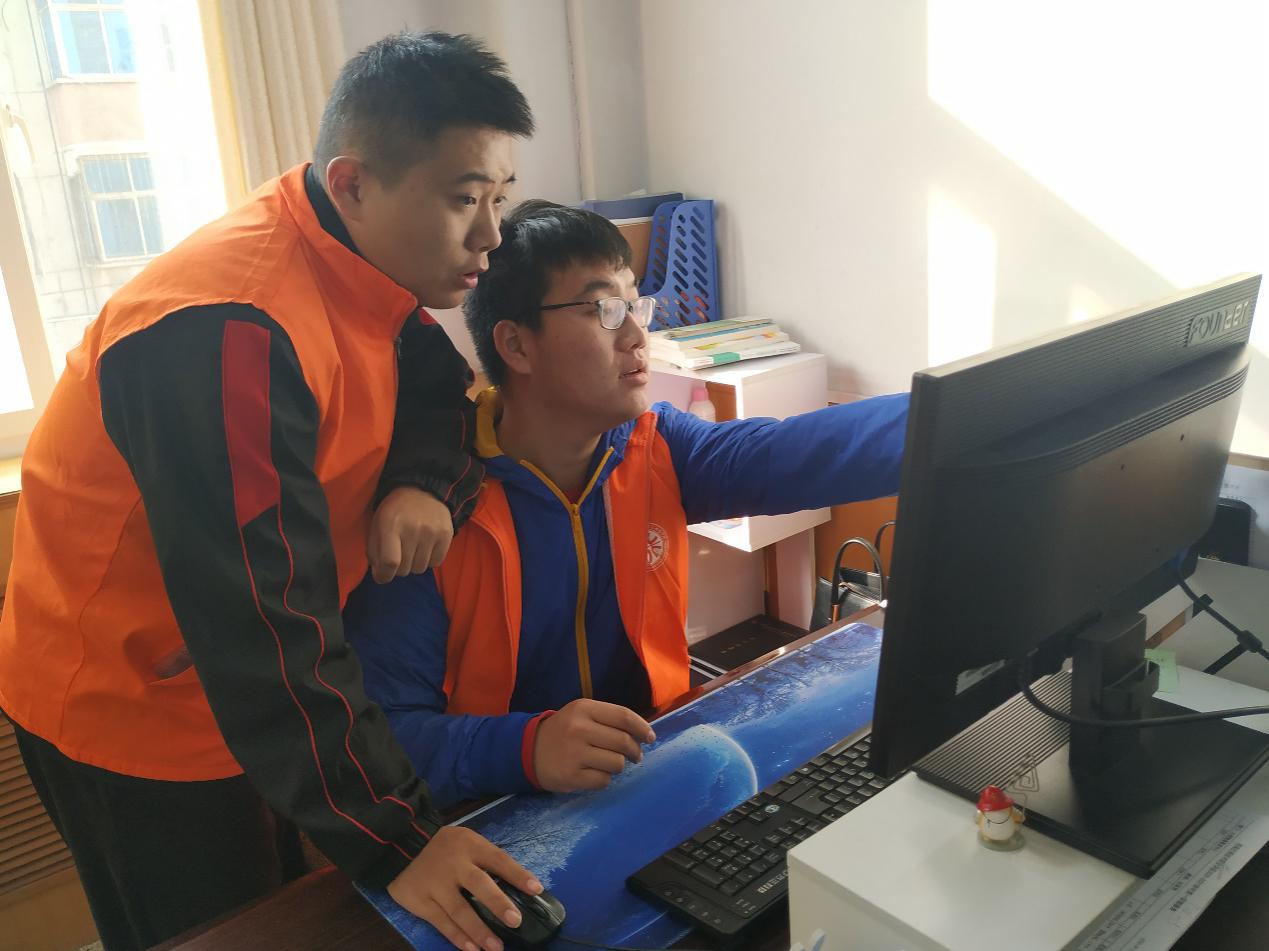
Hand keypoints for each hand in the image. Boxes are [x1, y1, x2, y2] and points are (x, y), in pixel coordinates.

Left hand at [369, 487, 452, 582]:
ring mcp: (431, 532)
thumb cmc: (395, 512)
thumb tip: (380, 575)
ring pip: (420, 569)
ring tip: (412, 549)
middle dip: (398, 568)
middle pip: (404, 569)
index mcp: (390, 525)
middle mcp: (412, 529)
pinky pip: (436, 563)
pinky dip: (429, 560)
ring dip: (413, 564)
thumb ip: (374, 552)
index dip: (384, 575)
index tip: (382, 575)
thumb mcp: (377, 526)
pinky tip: (425, 546)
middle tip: (399, 554)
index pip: (390, 562)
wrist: (422, 490)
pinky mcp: (446, 534)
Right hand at [387, 826, 539, 950]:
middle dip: (498, 903)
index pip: (498, 860)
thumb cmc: (442, 846)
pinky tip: (471, 948)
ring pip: (460, 910)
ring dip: (479, 930)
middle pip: (480, 884)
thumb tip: (512, 883)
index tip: (536, 889)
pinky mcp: (421, 901)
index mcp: (470, 847)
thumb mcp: (465, 841)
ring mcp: (437, 884)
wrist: (400, 844)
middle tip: (516, 921)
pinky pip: (442, 922)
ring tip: (496, 947)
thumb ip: (484, 859)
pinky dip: (457, 937)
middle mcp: (455, 865)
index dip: (518, 874)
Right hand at [532, 699, 656, 792]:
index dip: (642, 728)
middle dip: (635, 751)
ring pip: (616, 763)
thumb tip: (644, 734)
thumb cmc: (564, 731)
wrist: (529, 750)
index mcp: (584, 708)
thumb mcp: (582, 714)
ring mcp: (574, 753)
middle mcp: (578, 729)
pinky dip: (605, 779)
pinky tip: (595, 773)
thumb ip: (609, 719)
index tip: (650, 737)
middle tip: (635, 756)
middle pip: (623, 741)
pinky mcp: (571, 776)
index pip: (623, 716)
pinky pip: (603, 780)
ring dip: (618, 765)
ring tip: (610, 764)